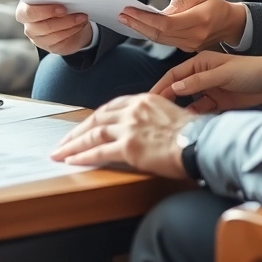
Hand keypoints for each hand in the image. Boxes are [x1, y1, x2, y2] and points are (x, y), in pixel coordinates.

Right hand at [16, 2, 91, 54]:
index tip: (63, 8)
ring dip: (71, 25)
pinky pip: (61, 41)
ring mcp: (38, 39)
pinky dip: (73, 31)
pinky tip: (80, 25)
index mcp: (24, 10)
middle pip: (43, 26)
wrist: (65, 20)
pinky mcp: (49, 47)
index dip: (45, 11)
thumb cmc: (56, 4)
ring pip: (54, 35)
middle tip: (78, 14)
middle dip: (63, 20)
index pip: (28, 13)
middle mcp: (29, 26)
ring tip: (82, 18)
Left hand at [50, 94, 195, 177]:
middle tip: (63, 141)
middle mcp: (133, 110)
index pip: (111, 107)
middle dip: (77, 131)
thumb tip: (150, 128)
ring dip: (73, 144)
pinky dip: (83, 156)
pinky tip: (72, 161)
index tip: (85, 126)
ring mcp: (129, 128)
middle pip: (96, 118)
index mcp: (143, 100)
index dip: (95, 118)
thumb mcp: (172, 115)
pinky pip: (99, 152)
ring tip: (60, 153)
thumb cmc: (194, 134)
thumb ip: (154, 117)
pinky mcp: (129, 147)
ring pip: (93, 134)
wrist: (201, 143)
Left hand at [118, 0, 245, 51]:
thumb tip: (162, 11)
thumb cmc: (216, 5)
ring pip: (160, 40)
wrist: (231, 24)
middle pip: (159, 34)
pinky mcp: (187, 48)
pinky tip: (139, 26)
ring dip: (141, 30)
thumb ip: (182, 1)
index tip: (129, 10)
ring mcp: (190, 45)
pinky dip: (150, 34)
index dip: (145, 18)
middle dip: (138, 24)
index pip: (166, 23)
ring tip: (126, 20)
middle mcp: (194, 36)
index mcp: (199, 20)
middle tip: (121, 15)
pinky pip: (165, 42)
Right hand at [150, 51, 261, 113]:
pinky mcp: (218, 104)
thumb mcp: (223, 73)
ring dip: (181, 111)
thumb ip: (200, 80)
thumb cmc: (250, 70)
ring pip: (189, 102)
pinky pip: (202, 112)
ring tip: (169, 123)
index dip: (161, 86)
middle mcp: (202, 76)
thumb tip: (176, 88)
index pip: (174, 74)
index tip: (149, 98)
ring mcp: (209, 91)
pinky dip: (196, 118)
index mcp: (200, 63)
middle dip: (166, 100)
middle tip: (153, 114)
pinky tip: (189, 125)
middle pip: (178, 89)